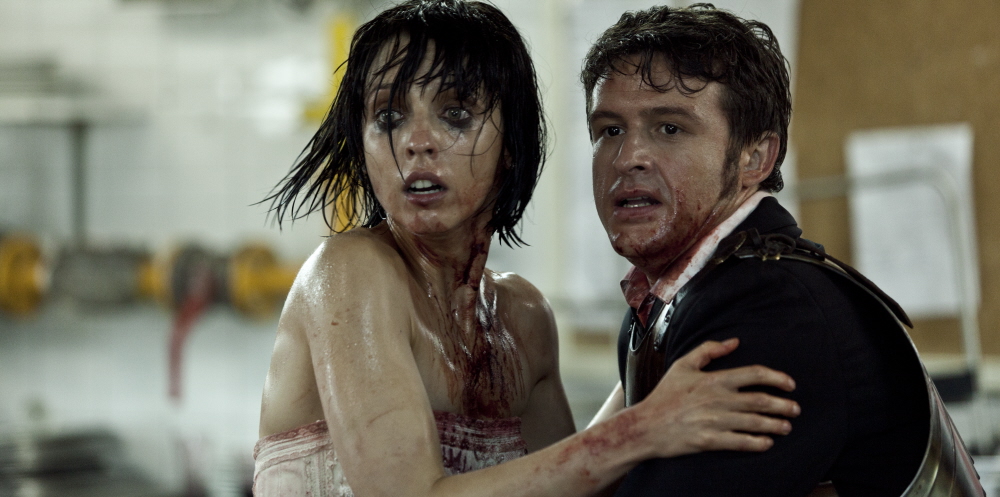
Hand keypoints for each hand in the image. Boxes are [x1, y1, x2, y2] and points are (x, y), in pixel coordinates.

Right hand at [636, 337, 799, 457]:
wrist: (646, 426)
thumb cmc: (664, 396)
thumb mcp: (683, 365)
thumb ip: (709, 350)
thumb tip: (734, 342)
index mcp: (713, 379)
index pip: (753, 374)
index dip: (776, 378)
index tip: (789, 384)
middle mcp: (717, 399)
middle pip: (760, 400)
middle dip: (782, 405)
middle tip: (795, 409)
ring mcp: (714, 421)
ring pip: (754, 422)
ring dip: (775, 424)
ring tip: (786, 426)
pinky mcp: (709, 440)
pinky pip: (740, 442)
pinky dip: (757, 443)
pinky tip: (767, 443)